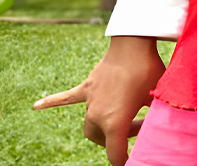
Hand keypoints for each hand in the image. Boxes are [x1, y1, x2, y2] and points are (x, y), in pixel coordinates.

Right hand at [32, 35, 164, 164]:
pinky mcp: (87, 88)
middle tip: (140, 124)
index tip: (135, 157)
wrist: (134, 44)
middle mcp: (96, 115)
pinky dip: (52, 102)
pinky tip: (36, 106)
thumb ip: (156, 116)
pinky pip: (66, 98)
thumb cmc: (148, 71)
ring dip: (104, 127)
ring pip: (90, 126)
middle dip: (120, 138)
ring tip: (125, 118)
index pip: (115, 154)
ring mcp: (90, 102)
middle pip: (102, 140)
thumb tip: (160, 124)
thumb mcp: (157, 98)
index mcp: (114, 123)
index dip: (125, 160)